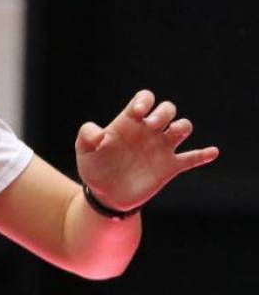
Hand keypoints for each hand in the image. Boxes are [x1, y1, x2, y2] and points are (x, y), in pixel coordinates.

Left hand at [75, 90, 218, 211]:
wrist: (105, 194)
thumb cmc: (94, 167)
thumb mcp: (83, 151)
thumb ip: (86, 136)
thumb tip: (100, 134)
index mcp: (130, 122)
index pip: (144, 100)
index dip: (146, 100)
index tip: (139, 111)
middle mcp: (149, 131)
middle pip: (167, 110)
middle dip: (164, 113)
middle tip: (152, 125)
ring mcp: (161, 148)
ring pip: (183, 127)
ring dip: (182, 126)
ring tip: (173, 133)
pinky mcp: (170, 167)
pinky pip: (192, 158)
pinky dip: (203, 154)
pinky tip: (212, 152)